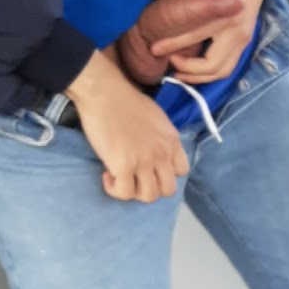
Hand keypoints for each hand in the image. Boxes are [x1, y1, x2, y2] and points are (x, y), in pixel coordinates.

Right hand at [66, 51, 189, 201]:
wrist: (105, 92)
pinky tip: (107, 175)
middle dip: (151, 187)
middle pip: (168, 190)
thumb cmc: (126, 100)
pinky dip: (114, 189)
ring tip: (119, 176)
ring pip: (149, 196)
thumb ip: (160, 137)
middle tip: (134, 176)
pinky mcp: (123, 165)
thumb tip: (151, 150)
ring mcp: (144, 161)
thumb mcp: (157, 118)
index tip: (150, 167)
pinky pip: (124, 193)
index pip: (182, 171)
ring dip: (133, 191)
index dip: (166, 173)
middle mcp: (162, 153)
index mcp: (172, 140)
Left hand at [144, 0, 267, 82]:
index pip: (196, 36)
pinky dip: (210, 73)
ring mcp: (243, 41)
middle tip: (168, 62)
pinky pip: (227, 67)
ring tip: (179, 73)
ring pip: (222, 71)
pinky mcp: (244, 44)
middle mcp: (236, 32)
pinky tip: (194, 70)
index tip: (154, 48)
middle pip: (212, 64)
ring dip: (200, 77)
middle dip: (188, 69)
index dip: (173, 45)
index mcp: (226, 14)